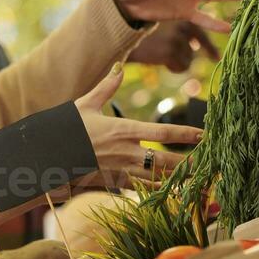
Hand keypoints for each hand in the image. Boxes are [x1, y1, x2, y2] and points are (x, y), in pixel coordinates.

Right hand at [73, 64, 201, 188]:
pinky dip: (159, 191)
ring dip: (179, 181)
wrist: (46, 158)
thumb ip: (106, 86)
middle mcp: (126, 153)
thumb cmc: (66, 129)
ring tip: (200, 181)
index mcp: (123, 130)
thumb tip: (119, 66)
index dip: (187, 134)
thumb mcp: (86, 104)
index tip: (205, 134)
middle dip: (191, 164)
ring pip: (158, 179)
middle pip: (167, 161)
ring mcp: (121, 171)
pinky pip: (142, 190)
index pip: (163, 133)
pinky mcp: (114, 184)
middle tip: (212, 164)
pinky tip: (174, 192)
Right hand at [128, 20, 219, 72]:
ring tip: (164, 55)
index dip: (210, 47)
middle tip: (211, 58)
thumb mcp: (166, 25)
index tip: (217, 58)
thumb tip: (197, 47)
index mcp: (183, 18)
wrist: (123, 36)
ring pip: (189, 59)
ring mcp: (176, 40)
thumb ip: (182, 32)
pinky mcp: (170, 52)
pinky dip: (174, 68)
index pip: (202, 35)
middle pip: (196, 49)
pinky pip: (181, 67)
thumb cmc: (145, 33)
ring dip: (179, 61)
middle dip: (201, 54)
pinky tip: (163, 61)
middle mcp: (183, 26)